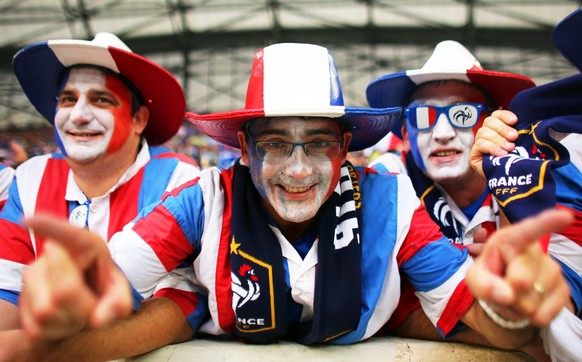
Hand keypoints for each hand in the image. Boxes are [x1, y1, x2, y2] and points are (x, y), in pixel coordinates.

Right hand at [20, 214, 132, 339]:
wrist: (85, 298)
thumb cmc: (103, 288)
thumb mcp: (119, 294)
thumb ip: (119, 303)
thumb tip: (98, 319)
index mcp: (84, 244)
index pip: (66, 234)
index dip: (48, 226)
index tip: (29, 220)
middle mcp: (53, 254)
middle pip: (66, 290)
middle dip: (85, 307)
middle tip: (93, 304)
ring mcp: (32, 276)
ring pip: (47, 310)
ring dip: (70, 320)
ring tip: (79, 309)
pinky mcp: (21, 300)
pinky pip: (36, 327)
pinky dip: (55, 331)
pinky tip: (64, 319)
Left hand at [466, 209, 572, 327]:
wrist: (505, 294)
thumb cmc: (489, 278)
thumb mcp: (475, 280)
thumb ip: (482, 285)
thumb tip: (507, 295)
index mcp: (510, 240)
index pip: (528, 231)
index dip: (546, 223)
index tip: (565, 216)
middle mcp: (535, 251)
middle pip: (521, 281)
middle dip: (507, 293)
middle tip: (501, 287)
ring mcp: (553, 270)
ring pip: (531, 302)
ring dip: (517, 307)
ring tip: (513, 294)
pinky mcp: (563, 290)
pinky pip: (542, 315)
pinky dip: (529, 317)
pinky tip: (527, 304)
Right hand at [470, 110, 519, 177]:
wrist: (511, 182)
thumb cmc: (518, 161)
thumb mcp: (522, 145)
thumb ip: (521, 134)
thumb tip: (530, 124)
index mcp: (498, 128)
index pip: (496, 115)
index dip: (504, 115)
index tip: (515, 121)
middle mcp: (487, 134)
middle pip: (489, 122)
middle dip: (502, 128)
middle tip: (514, 137)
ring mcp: (479, 144)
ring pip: (483, 132)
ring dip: (498, 139)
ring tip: (509, 148)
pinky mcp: (474, 155)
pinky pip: (480, 145)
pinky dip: (491, 147)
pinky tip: (501, 154)